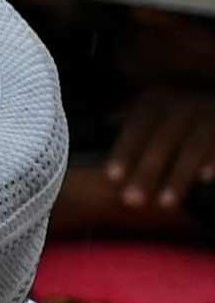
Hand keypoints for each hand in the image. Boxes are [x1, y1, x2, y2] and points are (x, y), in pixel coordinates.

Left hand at [100, 84, 214, 217]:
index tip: (112, 177)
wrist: (214, 99)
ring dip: (178, 176)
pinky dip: (213, 160)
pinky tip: (205, 179)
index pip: (137, 125)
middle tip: (132, 200)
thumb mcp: (152, 111)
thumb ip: (127, 123)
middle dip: (147, 171)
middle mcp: (183, 104)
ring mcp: (209, 113)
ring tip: (165, 203)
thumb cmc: (176, 115)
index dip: (125, 150)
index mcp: (157, 101)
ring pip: (194, 146)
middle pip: (163, 139)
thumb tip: (98, 138)